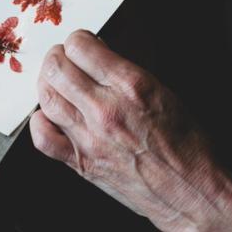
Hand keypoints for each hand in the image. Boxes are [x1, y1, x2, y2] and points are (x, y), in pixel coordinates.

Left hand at [33, 31, 231, 231]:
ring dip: (48, 82)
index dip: (78, 39)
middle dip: (57, 56)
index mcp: (131, 87)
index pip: (81, 47)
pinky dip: (40, 122)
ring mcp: (91, 138)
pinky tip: (49, 115)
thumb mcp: (163, 91)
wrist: (191, 191)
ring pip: (47, 98)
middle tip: (64, 57)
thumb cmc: (186, 144)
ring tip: (56, 80)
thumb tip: (99, 54)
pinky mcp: (82, 163)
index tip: (83, 43)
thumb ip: (126, 70)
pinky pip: (44, 139)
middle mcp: (106, 110)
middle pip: (57, 69)